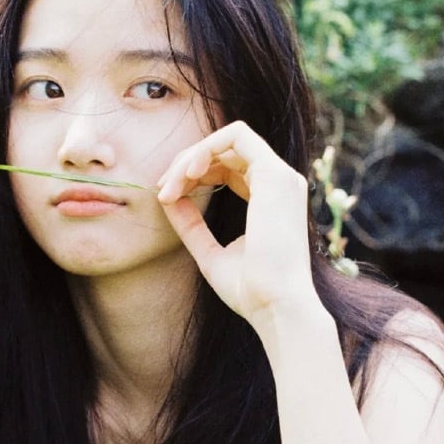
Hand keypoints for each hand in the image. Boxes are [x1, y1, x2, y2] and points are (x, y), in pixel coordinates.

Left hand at [156, 121, 317, 328]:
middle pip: (226, 150)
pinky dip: (207, 148)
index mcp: (271, 198)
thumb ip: (190, 224)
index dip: (193, 174)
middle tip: (162, 190)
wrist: (275, 307)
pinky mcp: (274, 174)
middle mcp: (280, 182)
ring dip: (192, 156)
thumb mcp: (209, 252)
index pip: (228, 167)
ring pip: (229, 138)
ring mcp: (281, 176)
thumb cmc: (250, 291)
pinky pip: (237, 136)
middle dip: (186, 163)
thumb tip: (166, 198)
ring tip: (170, 185)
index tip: (166, 197)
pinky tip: (188, 173)